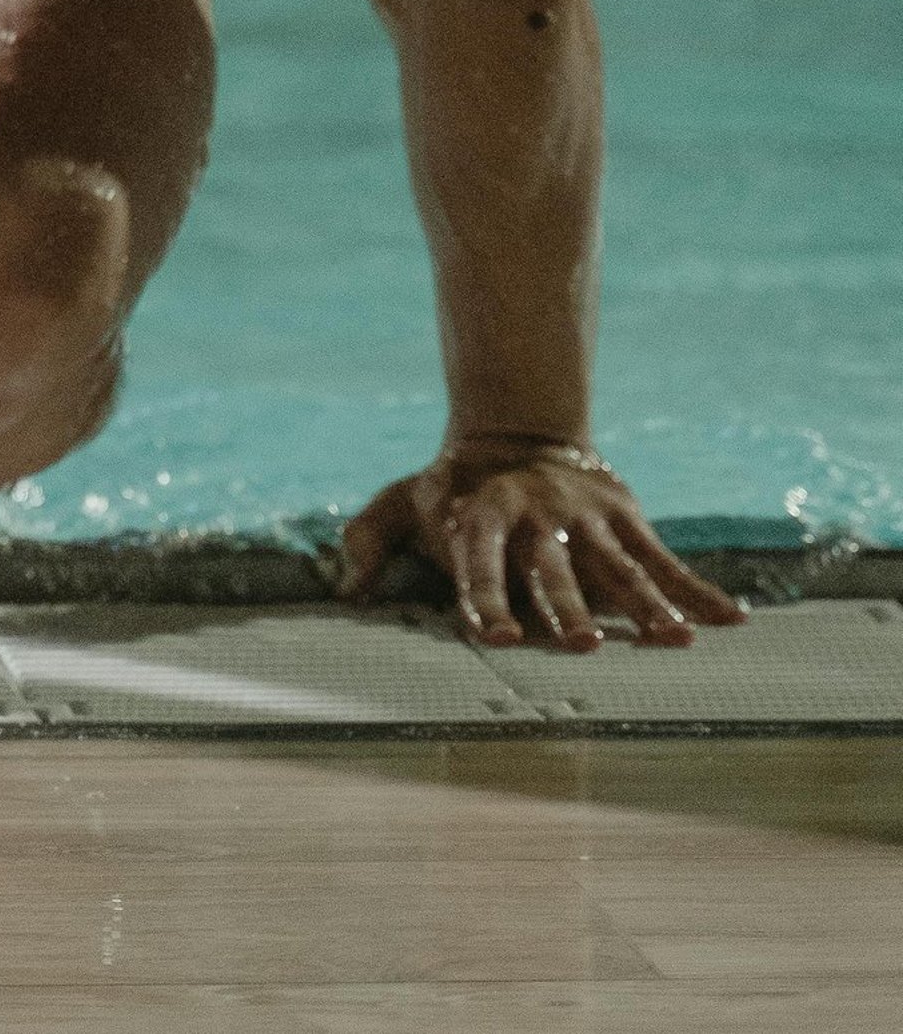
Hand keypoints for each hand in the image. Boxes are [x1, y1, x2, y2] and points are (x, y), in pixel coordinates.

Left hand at [337, 440, 748, 649]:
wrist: (517, 428)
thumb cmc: (456, 489)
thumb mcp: (405, 501)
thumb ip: (370, 539)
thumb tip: (344, 590)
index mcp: (482, 517)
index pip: (480, 562)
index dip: (485, 598)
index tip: (498, 637)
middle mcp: (537, 517)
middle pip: (554, 569)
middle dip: (569, 607)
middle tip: (584, 647)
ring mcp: (586, 517)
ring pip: (619, 565)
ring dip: (646, 605)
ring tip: (673, 642)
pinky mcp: (624, 515)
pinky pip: (664, 557)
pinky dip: (697, 589)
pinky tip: (731, 621)